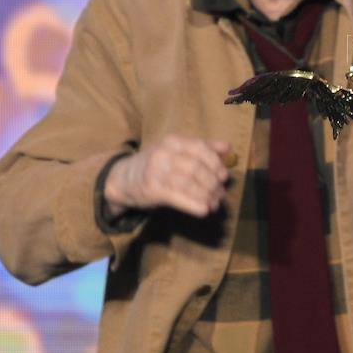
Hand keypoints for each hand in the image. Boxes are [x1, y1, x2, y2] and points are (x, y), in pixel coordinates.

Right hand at [104, 135, 231, 218]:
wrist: (124, 178)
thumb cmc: (158, 164)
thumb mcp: (177, 151)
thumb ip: (203, 148)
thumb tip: (228, 147)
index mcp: (174, 141)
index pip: (200, 148)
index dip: (215, 163)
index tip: (224, 176)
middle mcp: (163, 154)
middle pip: (196, 168)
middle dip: (212, 183)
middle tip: (220, 193)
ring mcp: (156, 172)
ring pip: (188, 184)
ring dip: (206, 196)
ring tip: (214, 203)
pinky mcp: (152, 190)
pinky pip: (177, 197)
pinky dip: (194, 204)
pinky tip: (204, 210)